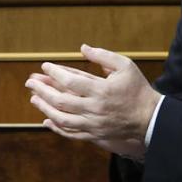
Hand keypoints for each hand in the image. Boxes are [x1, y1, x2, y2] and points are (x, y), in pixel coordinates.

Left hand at [26, 44, 160, 159]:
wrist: (151, 118)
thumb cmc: (137, 89)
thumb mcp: (125, 66)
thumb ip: (103, 56)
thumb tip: (83, 48)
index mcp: (102, 91)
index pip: (71, 82)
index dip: (55, 73)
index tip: (45, 66)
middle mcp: (95, 109)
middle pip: (61, 101)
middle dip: (42, 90)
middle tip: (30, 82)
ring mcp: (94, 124)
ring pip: (62, 119)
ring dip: (45, 108)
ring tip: (33, 98)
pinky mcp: (95, 134)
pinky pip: (71, 133)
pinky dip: (56, 128)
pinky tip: (46, 120)